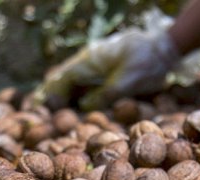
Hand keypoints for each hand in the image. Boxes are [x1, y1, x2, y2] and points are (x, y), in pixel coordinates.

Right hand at [36, 28, 179, 109]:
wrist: (165, 50)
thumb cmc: (146, 64)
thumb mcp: (126, 83)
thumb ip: (103, 96)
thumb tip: (83, 107)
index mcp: (91, 61)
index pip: (64, 79)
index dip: (52, 94)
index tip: (43, 109)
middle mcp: (89, 62)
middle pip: (63, 78)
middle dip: (49, 93)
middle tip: (34, 110)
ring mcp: (96, 65)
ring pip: (71, 80)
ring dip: (60, 94)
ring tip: (45, 109)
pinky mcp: (105, 71)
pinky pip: (84, 82)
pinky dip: (73, 92)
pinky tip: (68, 103)